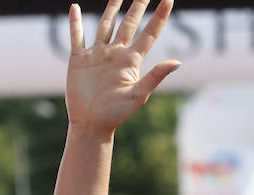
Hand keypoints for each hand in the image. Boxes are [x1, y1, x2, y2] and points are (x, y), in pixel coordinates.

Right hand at [64, 0, 180, 133]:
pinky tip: (76, 8)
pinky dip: (76, 22)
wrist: (91, 123)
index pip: (149, 33)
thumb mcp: (138, 95)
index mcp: (131, 60)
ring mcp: (98, 54)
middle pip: (129, 23)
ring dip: (111, 8)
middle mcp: (116, 53)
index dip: (159, 16)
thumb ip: (155, 76)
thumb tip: (177, 62)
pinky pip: (77, 36)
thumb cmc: (116, 113)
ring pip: (106, 24)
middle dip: (137, 5)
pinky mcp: (79, 58)